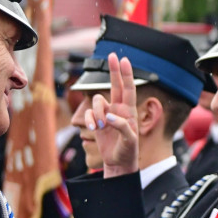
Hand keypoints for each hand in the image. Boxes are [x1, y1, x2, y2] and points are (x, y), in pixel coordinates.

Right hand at [83, 53, 138, 176]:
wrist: (118, 162)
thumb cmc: (128, 151)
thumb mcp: (130, 141)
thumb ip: (122, 127)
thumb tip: (110, 117)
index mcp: (129, 111)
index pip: (128, 89)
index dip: (126, 74)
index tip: (124, 60)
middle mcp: (118, 109)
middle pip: (115, 85)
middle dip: (113, 71)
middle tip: (112, 55)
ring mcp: (106, 114)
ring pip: (97, 101)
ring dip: (95, 112)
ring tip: (99, 127)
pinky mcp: (96, 121)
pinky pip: (87, 113)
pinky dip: (87, 119)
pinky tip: (92, 128)